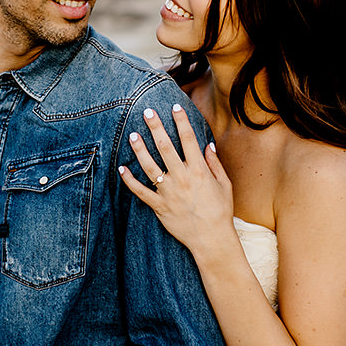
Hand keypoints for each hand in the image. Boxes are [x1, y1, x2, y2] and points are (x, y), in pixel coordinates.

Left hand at [119, 103, 235, 254]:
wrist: (212, 239)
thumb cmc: (220, 211)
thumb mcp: (224, 185)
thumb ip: (214, 163)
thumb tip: (207, 145)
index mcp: (199, 171)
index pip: (189, 139)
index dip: (181, 121)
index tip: (175, 106)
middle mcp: (182, 178)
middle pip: (166, 147)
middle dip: (156, 127)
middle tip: (147, 112)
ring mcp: (169, 192)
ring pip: (150, 166)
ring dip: (140, 150)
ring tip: (132, 135)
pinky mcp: (159, 206)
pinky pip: (141, 192)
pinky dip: (130, 181)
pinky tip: (122, 168)